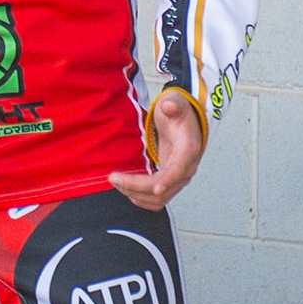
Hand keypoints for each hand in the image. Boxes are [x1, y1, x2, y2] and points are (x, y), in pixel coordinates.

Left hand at [109, 89, 204, 210]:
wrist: (185, 121)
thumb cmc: (179, 113)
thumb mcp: (176, 103)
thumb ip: (172, 104)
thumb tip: (169, 105)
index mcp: (188, 151)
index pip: (179, 170)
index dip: (167, 180)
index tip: (154, 188)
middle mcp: (186, 169)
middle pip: (163, 189)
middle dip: (137, 186)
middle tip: (113, 177)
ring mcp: (178, 179)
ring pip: (158, 199)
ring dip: (135, 194)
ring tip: (116, 182)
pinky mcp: (169, 183)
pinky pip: (156, 200)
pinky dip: (140, 198)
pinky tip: (125, 188)